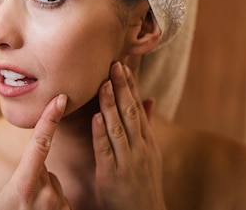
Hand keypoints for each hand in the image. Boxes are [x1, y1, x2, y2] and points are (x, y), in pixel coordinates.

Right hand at [0, 94, 71, 209]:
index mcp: (23, 188)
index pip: (39, 146)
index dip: (50, 119)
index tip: (60, 99)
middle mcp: (47, 195)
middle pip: (41, 166)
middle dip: (30, 172)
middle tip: (13, 199)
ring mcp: (60, 207)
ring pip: (51, 183)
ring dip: (40, 190)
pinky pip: (60, 199)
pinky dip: (50, 204)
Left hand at [92, 62, 165, 209]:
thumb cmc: (141, 182)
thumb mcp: (149, 153)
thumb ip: (145, 126)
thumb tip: (148, 99)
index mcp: (147, 141)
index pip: (137, 107)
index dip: (131, 85)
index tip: (123, 64)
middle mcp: (140, 148)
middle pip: (130, 112)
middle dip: (122, 87)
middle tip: (114, 64)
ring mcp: (127, 161)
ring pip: (118, 127)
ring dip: (111, 104)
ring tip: (103, 82)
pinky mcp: (112, 175)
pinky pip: (106, 151)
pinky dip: (101, 133)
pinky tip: (95, 117)